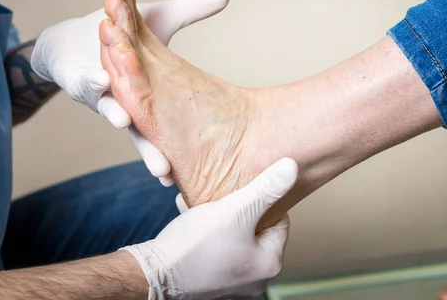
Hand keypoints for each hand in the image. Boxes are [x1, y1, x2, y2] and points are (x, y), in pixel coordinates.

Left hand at [31, 0, 229, 184]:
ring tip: (128, 125)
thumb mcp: (158, 19)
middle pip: (142, 132)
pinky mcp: (76, 80)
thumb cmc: (116, 38)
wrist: (66, 42)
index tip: (190, 171)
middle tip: (163, 172)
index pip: (167, 125)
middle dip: (151, 152)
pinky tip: (102, 82)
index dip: (176, 146)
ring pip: (113, 107)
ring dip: (120, 114)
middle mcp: (125, 102)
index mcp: (148, 97)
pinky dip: (94, 81)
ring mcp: (100, 95)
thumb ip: (188, 11)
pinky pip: (87, 83)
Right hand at [122, 158, 296, 299]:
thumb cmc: (195, 245)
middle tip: (218, 197)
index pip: (279, 218)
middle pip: (255, 225)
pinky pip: (218, 244)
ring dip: (219, 215)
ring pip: (234, 232)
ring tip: (202, 206)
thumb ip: (265, 188)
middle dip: (235, 206)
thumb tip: (292, 167)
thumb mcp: (234, 210)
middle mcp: (256, 277)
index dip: (259, 199)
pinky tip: (192, 218)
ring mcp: (234, 279)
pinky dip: (207, 229)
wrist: (153, 273)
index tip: (238, 190)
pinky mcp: (212, 277)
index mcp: (270, 263)